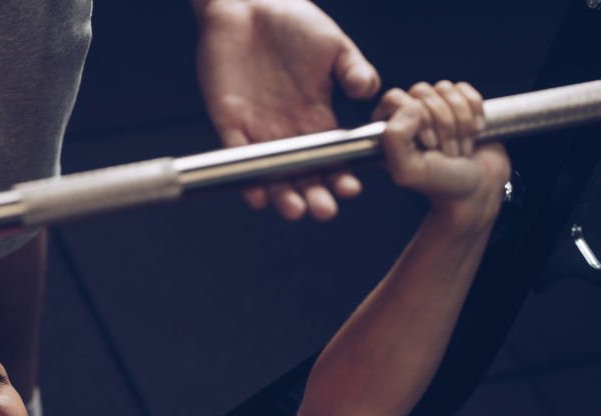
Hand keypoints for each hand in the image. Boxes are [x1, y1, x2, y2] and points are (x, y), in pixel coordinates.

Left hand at [194, 0, 379, 220]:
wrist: (248, 2)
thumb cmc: (292, 21)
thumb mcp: (333, 44)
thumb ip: (354, 69)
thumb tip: (371, 91)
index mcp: (316, 116)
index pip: (331, 158)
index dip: (340, 176)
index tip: (351, 188)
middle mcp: (288, 129)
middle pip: (303, 175)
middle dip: (314, 196)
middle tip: (324, 210)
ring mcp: (258, 128)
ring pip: (272, 174)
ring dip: (283, 195)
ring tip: (295, 210)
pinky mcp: (228, 121)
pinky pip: (237, 156)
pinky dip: (247, 177)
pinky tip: (258, 196)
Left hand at [377, 81, 511, 229]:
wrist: (477, 190)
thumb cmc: (441, 183)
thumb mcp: (408, 170)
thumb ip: (395, 138)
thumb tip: (411, 105)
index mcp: (389, 130)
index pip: (395, 98)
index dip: (417, 117)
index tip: (430, 144)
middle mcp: (409, 117)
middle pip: (422, 91)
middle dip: (442, 123)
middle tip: (447, 151)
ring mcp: (435, 109)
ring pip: (445, 88)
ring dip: (459, 120)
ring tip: (459, 147)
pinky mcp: (460, 105)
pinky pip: (466, 89)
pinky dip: (475, 111)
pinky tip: (474, 132)